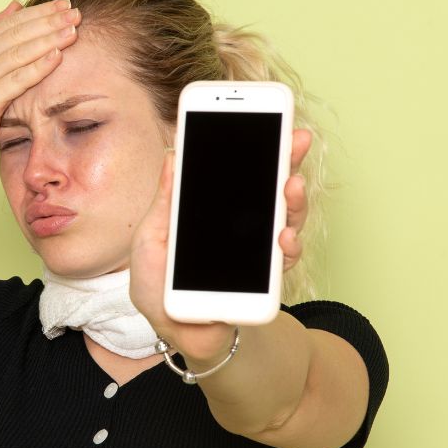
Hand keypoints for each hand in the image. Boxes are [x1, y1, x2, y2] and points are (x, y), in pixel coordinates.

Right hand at [0, 0, 82, 165]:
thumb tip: (17, 3)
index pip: (15, 20)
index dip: (42, 10)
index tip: (67, 3)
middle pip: (20, 33)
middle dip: (50, 21)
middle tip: (77, 13)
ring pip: (20, 53)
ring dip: (49, 40)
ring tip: (72, 31)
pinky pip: (17, 80)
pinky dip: (38, 67)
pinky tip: (57, 57)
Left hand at [129, 129, 313, 359]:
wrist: (174, 331)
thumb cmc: (158, 286)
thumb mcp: (152, 236)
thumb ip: (166, 198)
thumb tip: (174, 153)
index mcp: (210, 207)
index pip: (235, 169)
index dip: (251, 143)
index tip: (265, 116)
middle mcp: (240, 223)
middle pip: (268, 184)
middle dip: (285, 159)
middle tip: (295, 138)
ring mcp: (255, 249)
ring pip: (284, 215)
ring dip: (292, 199)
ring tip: (291, 185)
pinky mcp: (264, 279)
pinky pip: (283, 257)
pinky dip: (287, 245)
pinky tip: (284, 236)